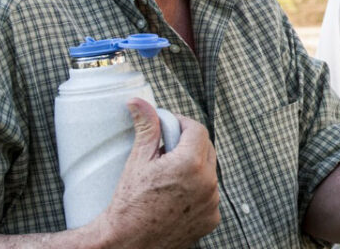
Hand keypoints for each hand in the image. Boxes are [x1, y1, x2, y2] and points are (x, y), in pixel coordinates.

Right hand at [95, 98, 220, 248]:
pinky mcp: (212, 218)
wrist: (127, 244)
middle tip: (167, 150)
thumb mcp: (138, 161)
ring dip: (194, 168)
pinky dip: (198, 190)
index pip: (197, 129)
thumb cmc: (129, 206)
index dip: (183, 124)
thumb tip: (140, 104)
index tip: (171, 127)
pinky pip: (210, 194)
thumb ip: (146, 128)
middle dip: (189, 144)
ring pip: (209, 171)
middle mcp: (207, 182)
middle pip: (207, 148)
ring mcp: (212, 202)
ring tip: (169, 175)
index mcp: (190, 164)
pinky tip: (177, 194)